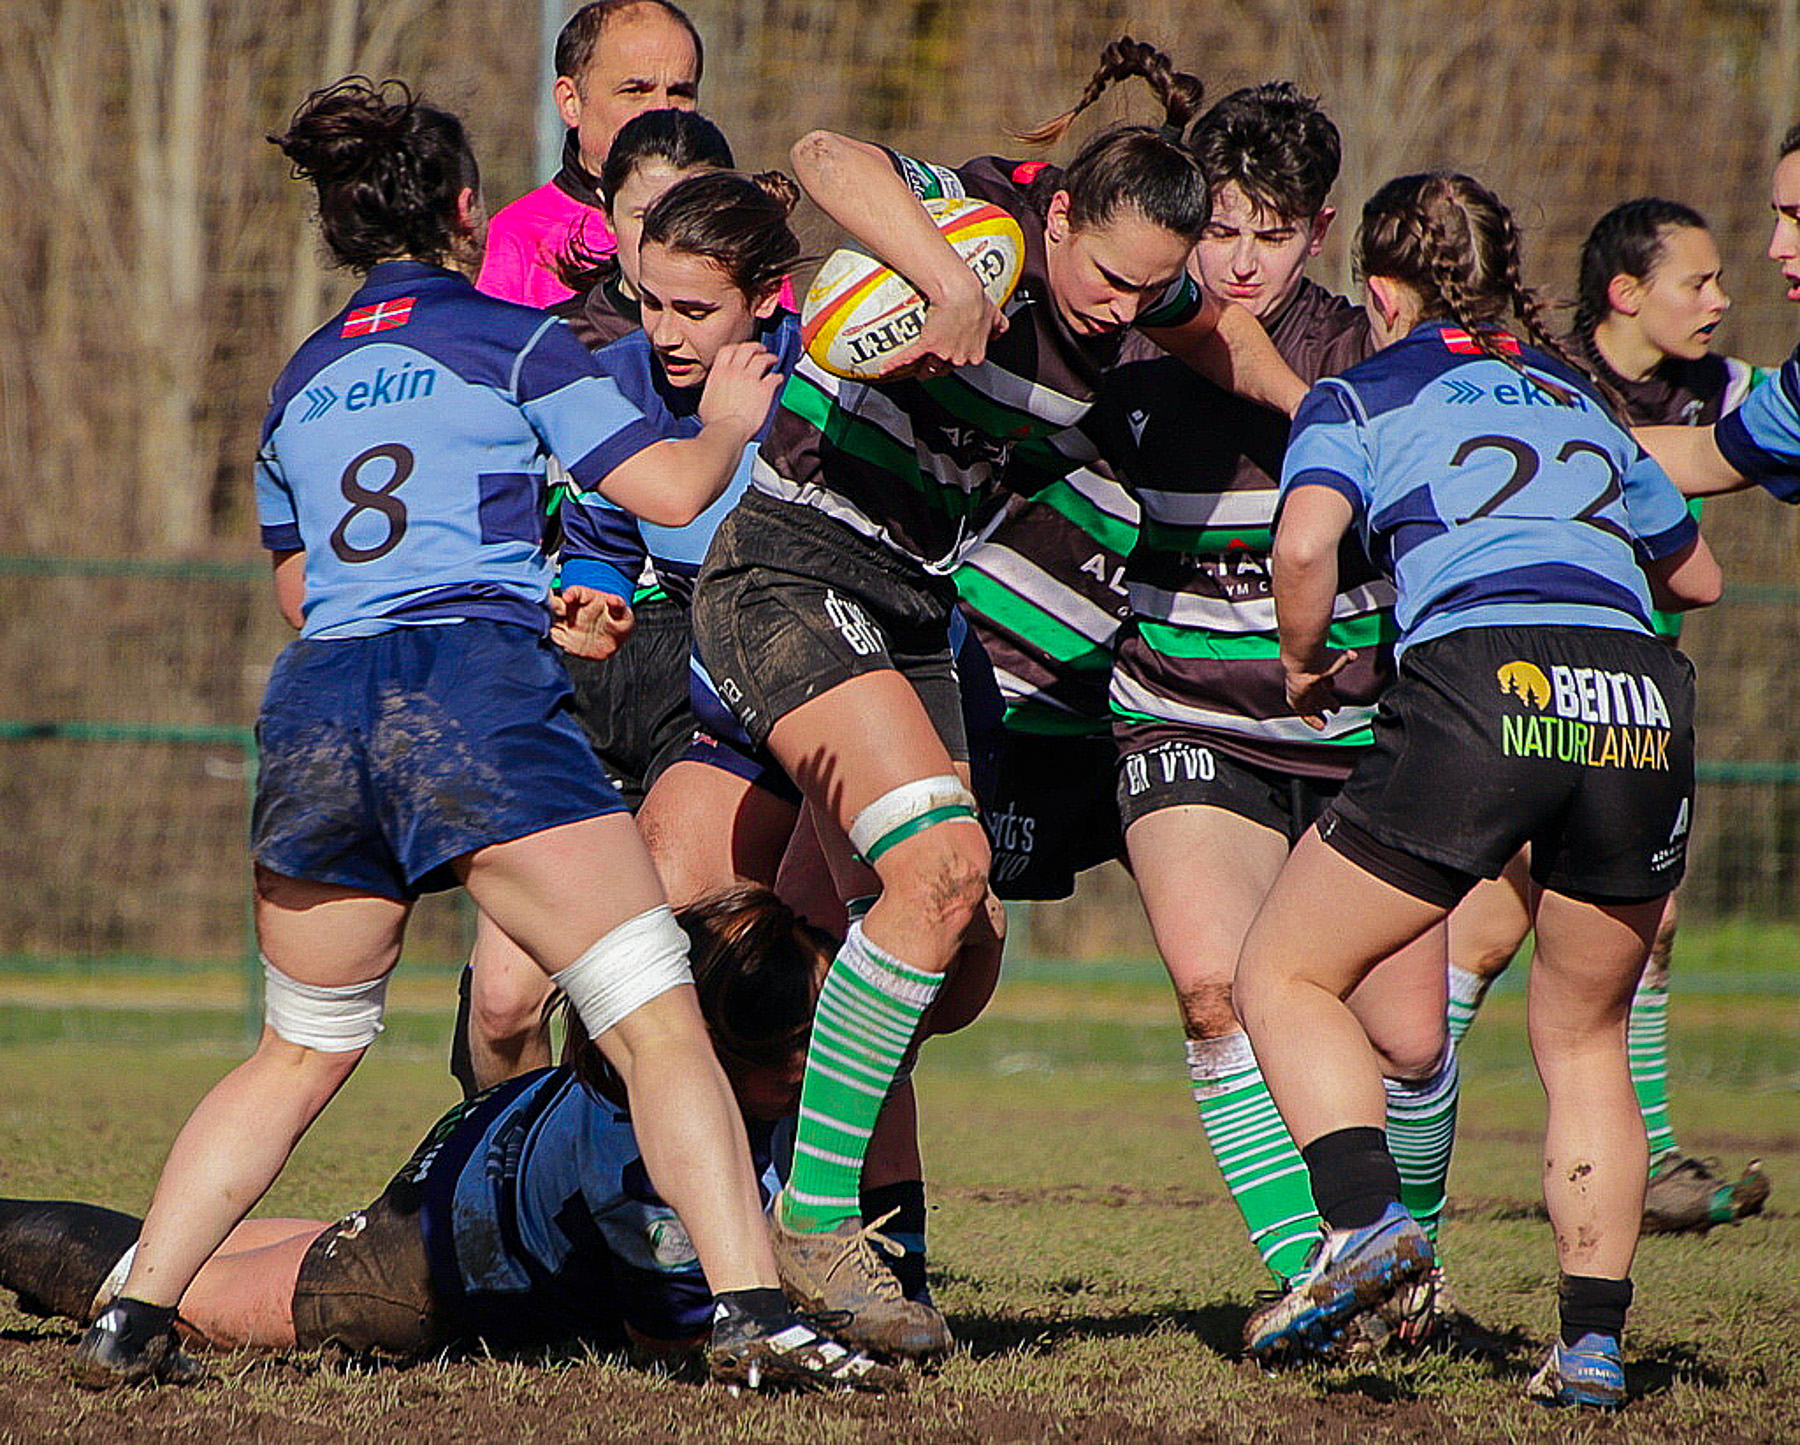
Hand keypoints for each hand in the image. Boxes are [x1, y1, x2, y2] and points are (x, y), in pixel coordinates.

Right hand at [550, 586, 634, 659]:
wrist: (613, 644)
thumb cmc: (618, 624)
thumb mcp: (624, 615)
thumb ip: (619, 606)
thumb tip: (613, 599)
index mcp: (587, 599)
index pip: (575, 592)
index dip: (570, 593)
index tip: (567, 598)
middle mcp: (573, 609)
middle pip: (556, 603)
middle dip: (551, 605)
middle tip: (551, 611)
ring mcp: (567, 623)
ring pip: (550, 617)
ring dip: (546, 619)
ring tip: (546, 623)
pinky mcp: (563, 638)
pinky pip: (551, 634)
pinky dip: (548, 634)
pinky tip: (550, 635)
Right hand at [697, 342, 781, 437]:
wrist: (727, 430)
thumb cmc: (716, 422)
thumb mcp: (706, 400)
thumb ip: (713, 389)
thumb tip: (714, 391)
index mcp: (719, 373)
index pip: (728, 350)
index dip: (737, 347)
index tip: (741, 349)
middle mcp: (735, 372)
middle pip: (747, 349)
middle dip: (756, 347)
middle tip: (761, 350)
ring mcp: (750, 379)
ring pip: (762, 359)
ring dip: (770, 357)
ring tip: (773, 360)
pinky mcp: (764, 390)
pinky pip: (774, 377)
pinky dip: (778, 376)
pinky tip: (779, 378)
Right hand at [884, 277, 1007, 380]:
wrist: (962, 292)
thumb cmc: (976, 301)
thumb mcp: (994, 314)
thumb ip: (998, 326)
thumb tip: (1000, 330)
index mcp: (975, 353)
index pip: (964, 363)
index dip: (957, 359)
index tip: (952, 356)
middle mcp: (959, 357)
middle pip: (945, 369)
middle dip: (938, 365)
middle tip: (931, 360)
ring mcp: (943, 354)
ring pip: (928, 368)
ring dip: (921, 368)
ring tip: (913, 367)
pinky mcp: (927, 345)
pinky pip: (908, 357)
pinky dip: (895, 364)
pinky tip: (885, 369)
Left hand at [1283, 648, 1357, 730]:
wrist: (1304, 664)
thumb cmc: (1320, 659)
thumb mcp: (1338, 658)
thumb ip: (1346, 657)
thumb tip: (1353, 655)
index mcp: (1317, 670)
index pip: (1323, 678)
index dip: (1329, 683)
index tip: (1331, 686)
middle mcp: (1309, 682)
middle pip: (1318, 694)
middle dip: (1327, 701)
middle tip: (1335, 708)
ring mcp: (1302, 692)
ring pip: (1312, 705)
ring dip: (1319, 713)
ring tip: (1325, 722)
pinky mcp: (1296, 702)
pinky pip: (1305, 715)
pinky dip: (1313, 721)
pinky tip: (1321, 726)